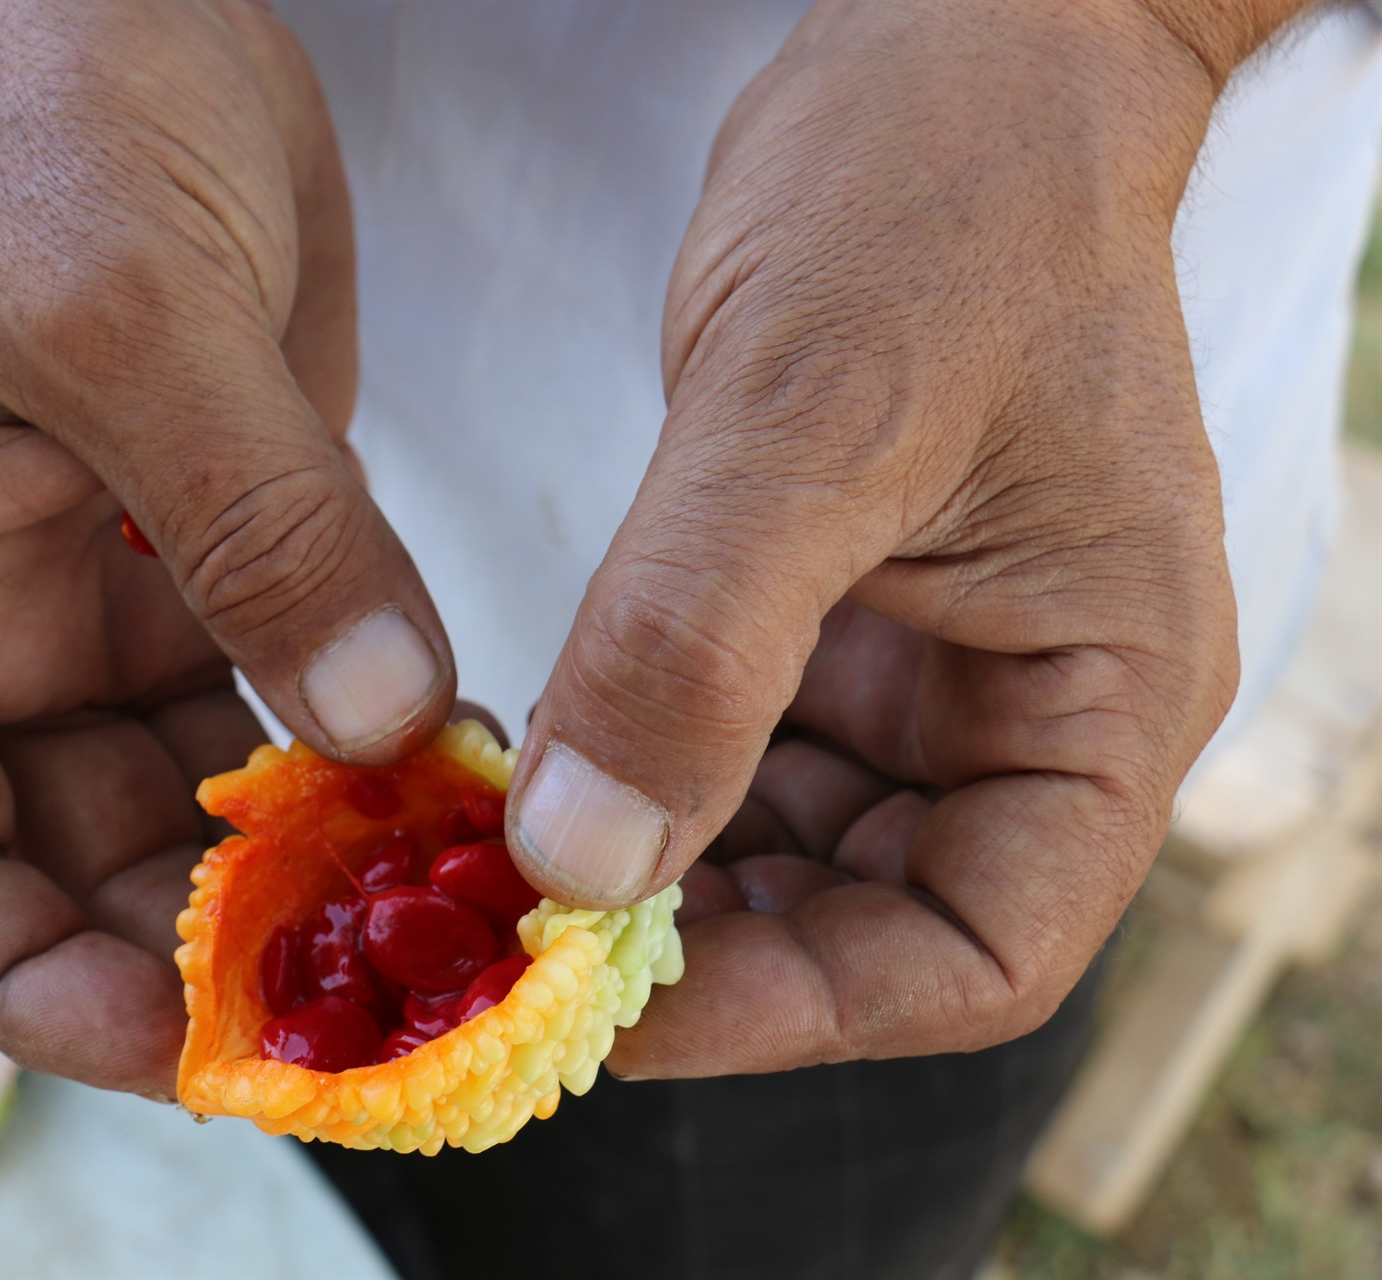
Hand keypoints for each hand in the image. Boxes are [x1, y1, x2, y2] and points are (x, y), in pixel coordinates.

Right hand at [0, 0, 454, 1096]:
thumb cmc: (37, 120)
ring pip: (208, 799)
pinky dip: (372, 760)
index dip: (16, 973)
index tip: (162, 1026)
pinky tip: (462, 778)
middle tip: (355, 996)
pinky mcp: (248, 552)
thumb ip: (253, 526)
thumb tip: (376, 723)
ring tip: (434, 904)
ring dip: (308, 868)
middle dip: (202, 945)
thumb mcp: (122, 310)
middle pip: (82, 862)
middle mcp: (5, 628)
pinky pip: (306, 701)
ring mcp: (130, 598)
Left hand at [502, 0, 1296, 1075]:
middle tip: (510, 952)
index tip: (614, 1004)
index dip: (796, 1011)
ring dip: (644, 873)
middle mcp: (1022, 711)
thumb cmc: (944, 196)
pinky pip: (729, 747)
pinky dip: (631, 775)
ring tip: (493, 868)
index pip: (975, 957)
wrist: (955, 55)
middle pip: (862, 925)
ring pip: (781, 850)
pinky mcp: (832, 614)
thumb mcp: (814, 413)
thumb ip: (698, 643)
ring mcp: (923, 669)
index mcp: (1103, 699)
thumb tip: (581, 868)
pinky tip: (527, 769)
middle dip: (694, 950)